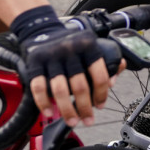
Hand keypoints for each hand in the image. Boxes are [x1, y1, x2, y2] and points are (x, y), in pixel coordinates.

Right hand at [12, 6, 113, 126]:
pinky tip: (50, 112)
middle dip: (85, 108)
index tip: (100, 106)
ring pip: (60, 90)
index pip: (99, 75)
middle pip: (80, 86)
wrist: (42, 29)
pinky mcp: (35, 62)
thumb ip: (106, 61)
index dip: (101, 94)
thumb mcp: (91, 46)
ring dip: (67, 110)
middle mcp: (70, 50)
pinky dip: (44, 103)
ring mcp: (51, 56)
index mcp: (88, 45)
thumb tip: (114, 80)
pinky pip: (39, 87)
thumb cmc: (71, 44)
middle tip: (88, 120)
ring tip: (72, 121)